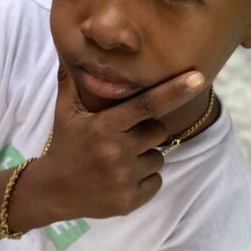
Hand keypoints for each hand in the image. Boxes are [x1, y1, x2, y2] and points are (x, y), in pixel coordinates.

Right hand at [40, 65, 205, 220]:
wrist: (52, 191)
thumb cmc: (64, 145)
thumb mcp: (64, 112)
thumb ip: (70, 81)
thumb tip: (65, 49)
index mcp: (104, 126)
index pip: (146, 104)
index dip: (174, 90)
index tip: (198, 77)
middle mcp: (116, 151)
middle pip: (158, 132)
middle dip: (147, 133)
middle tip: (125, 138)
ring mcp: (124, 178)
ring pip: (158, 158)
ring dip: (145, 158)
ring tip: (120, 161)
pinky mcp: (130, 201)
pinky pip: (156, 182)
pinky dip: (145, 180)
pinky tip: (122, 179)